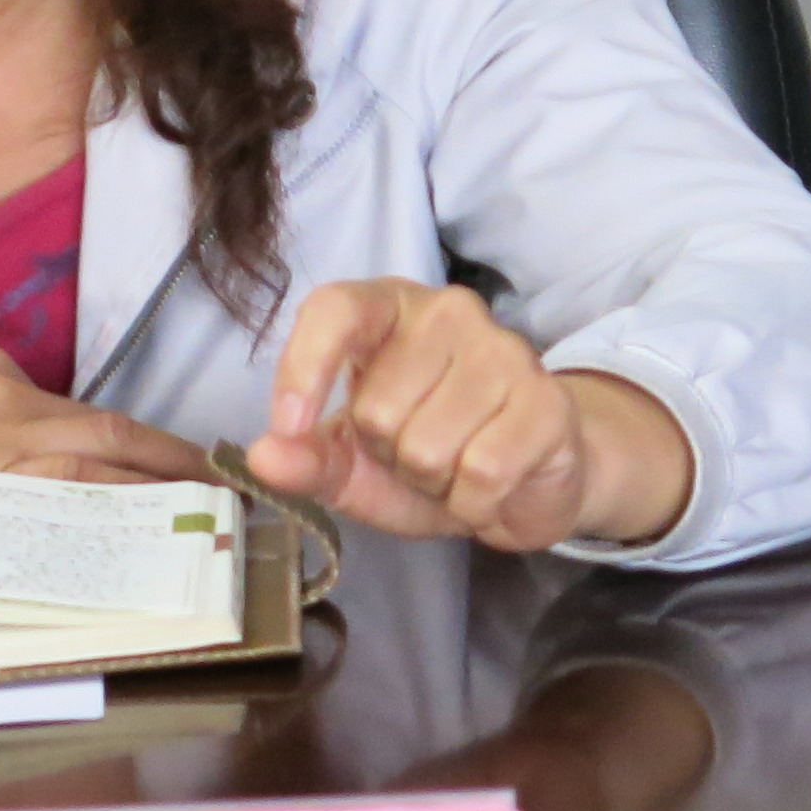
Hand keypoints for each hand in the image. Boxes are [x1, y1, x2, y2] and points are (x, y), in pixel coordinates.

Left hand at [244, 279, 692, 551]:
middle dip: (389, 455)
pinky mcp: (547, 401)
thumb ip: (308, 458)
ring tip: (457, 466)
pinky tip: (490, 486)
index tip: (290, 427)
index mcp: (389, 308)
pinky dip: (475, 503)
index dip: (304, 368)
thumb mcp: (356, 465)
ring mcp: (505, 351)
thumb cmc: (430, 457)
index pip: (335, 309)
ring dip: (435, 482)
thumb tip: (263, 457)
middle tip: (419, 453)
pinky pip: (482, 472)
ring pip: (427, 447)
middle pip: (376, 408)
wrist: (527, 483)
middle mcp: (449, 313)